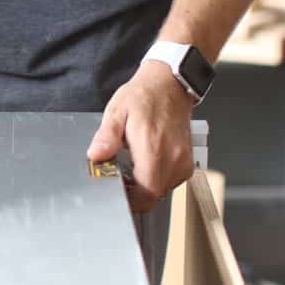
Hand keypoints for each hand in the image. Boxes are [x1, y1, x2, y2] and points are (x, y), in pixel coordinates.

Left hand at [87, 61, 195, 211]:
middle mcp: (172, 159)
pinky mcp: (187, 161)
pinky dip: (158, 179)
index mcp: (153, 150)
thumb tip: (96, 155)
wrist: (169, 85)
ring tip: (131, 170)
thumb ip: (106, 137)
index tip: (116, 192)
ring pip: (164, 190)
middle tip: (119, 180)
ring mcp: (183, 161)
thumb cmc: (143, 97)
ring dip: (146, 186)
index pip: (146, 193)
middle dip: (135, 194)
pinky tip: (146, 166)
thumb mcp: (117, 113)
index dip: (130, 200)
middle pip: (154, 195)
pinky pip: (172, 181)